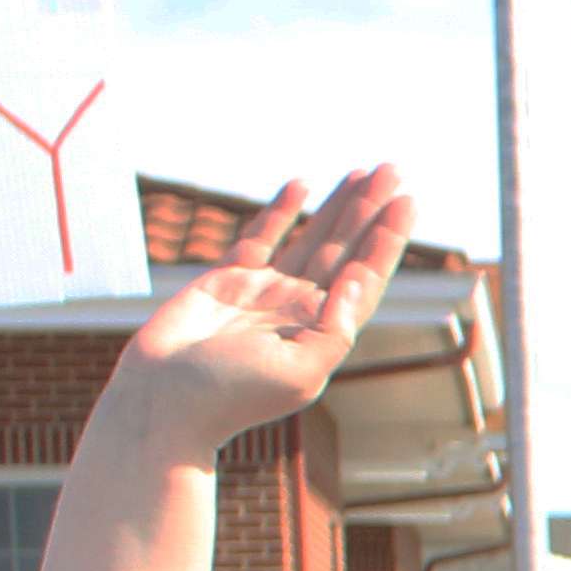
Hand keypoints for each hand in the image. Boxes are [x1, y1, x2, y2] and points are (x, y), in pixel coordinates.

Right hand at [103, 167, 413, 455]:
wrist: (163, 400)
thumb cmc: (229, 396)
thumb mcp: (301, 373)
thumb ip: (335, 330)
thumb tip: (356, 281)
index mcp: (322, 332)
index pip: (364, 278)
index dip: (386, 241)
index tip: (406, 202)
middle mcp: (299, 310)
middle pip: (345, 251)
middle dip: (369, 212)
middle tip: (392, 170)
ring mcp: (264, 293)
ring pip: (310, 238)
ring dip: (338, 208)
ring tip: (364, 173)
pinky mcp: (226, 281)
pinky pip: (261, 238)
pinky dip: (280, 212)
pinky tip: (302, 186)